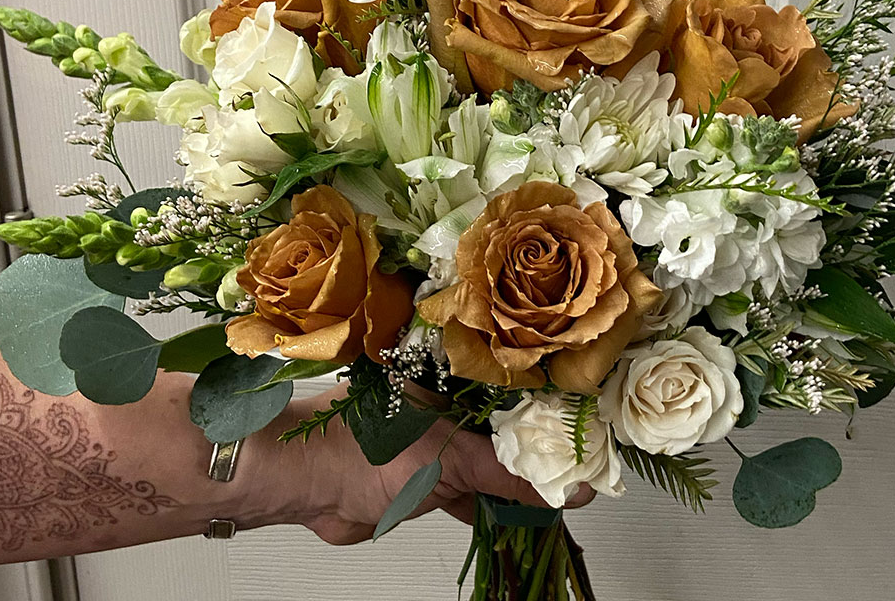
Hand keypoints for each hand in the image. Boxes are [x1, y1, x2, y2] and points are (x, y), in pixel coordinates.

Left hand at [258, 385, 593, 544]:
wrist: (306, 486)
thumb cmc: (361, 450)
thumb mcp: (452, 462)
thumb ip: (511, 478)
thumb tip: (568, 489)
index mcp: (454, 379)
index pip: (518, 391)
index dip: (553, 412)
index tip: (588, 431)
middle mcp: (449, 407)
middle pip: (508, 430)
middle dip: (540, 452)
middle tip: (582, 466)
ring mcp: (438, 444)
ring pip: (491, 464)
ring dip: (517, 484)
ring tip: (560, 492)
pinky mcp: (428, 479)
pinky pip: (472, 492)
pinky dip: (493, 506)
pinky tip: (518, 515)